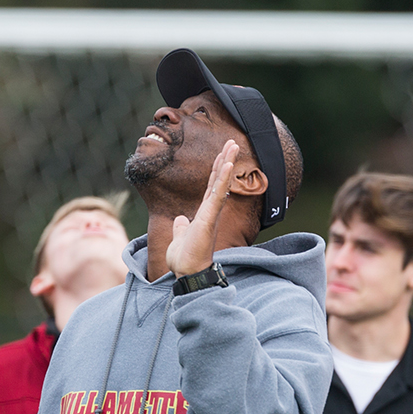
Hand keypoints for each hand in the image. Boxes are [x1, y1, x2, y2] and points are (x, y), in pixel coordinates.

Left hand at [165, 139, 237, 277]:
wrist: (186, 272)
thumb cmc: (185, 258)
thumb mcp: (179, 237)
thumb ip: (180, 227)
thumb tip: (179, 219)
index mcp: (203, 213)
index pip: (211, 187)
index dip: (216, 170)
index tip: (222, 154)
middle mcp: (210, 211)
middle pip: (218, 180)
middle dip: (225, 160)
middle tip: (232, 142)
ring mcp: (211, 213)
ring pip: (221, 184)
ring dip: (227, 164)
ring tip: (233, 145)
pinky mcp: (209, 218)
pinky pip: (217, 195)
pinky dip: (223, 179)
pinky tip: (227, 164)